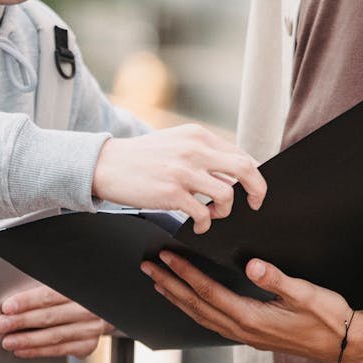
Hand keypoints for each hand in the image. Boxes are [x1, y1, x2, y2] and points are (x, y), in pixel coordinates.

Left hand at [0, 284, 113, 358]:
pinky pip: (58, 350)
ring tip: (7, 341)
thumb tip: (10, 302)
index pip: (49, 295)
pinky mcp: (87, 346)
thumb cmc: (70, 299)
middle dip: (22, 321)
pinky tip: (21, 351)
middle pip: (50, 316)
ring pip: (53, 336)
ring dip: (27, 340)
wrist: (98, 313)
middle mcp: (87, 310)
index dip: (27, 301)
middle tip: (1, 325)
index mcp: (77, 290)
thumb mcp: (61, 289)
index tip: (7, 307)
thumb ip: (41, 292)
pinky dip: (37, 351)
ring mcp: (89, 329)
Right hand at [91, 125, 266, 233]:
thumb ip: (202, 152)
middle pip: (245, 169)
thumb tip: (234, 171)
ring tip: (213, 215)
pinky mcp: (171, 192)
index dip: (255, 175)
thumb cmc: (142, 158)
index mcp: (198, 136)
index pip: (242, 154)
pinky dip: (205, 224)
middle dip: (257, 191)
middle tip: (254, 205)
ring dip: (225, 211)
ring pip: (227, 194)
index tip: (254, 190)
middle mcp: (194, 150)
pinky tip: (198, 226)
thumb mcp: (175, 143)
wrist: (106, 164)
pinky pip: (203, 214)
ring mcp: (183, 171)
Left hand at [141, 252, 362, 362]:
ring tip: (159, 282)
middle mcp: (243, 330)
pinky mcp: (253, 336)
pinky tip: (190, 301)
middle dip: (169, 286)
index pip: (208, 293)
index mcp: (252, 318)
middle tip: (148, 268)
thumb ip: (277, 279)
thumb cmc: (330, 317)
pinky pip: (214, 322)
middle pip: (196, 306)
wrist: (348, 344)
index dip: (185, 274)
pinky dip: (195, 309)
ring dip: (178, 298)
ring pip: (201, 317)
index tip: (166, 258)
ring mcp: (246, 336)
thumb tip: (252, 264)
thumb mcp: (307, 294)